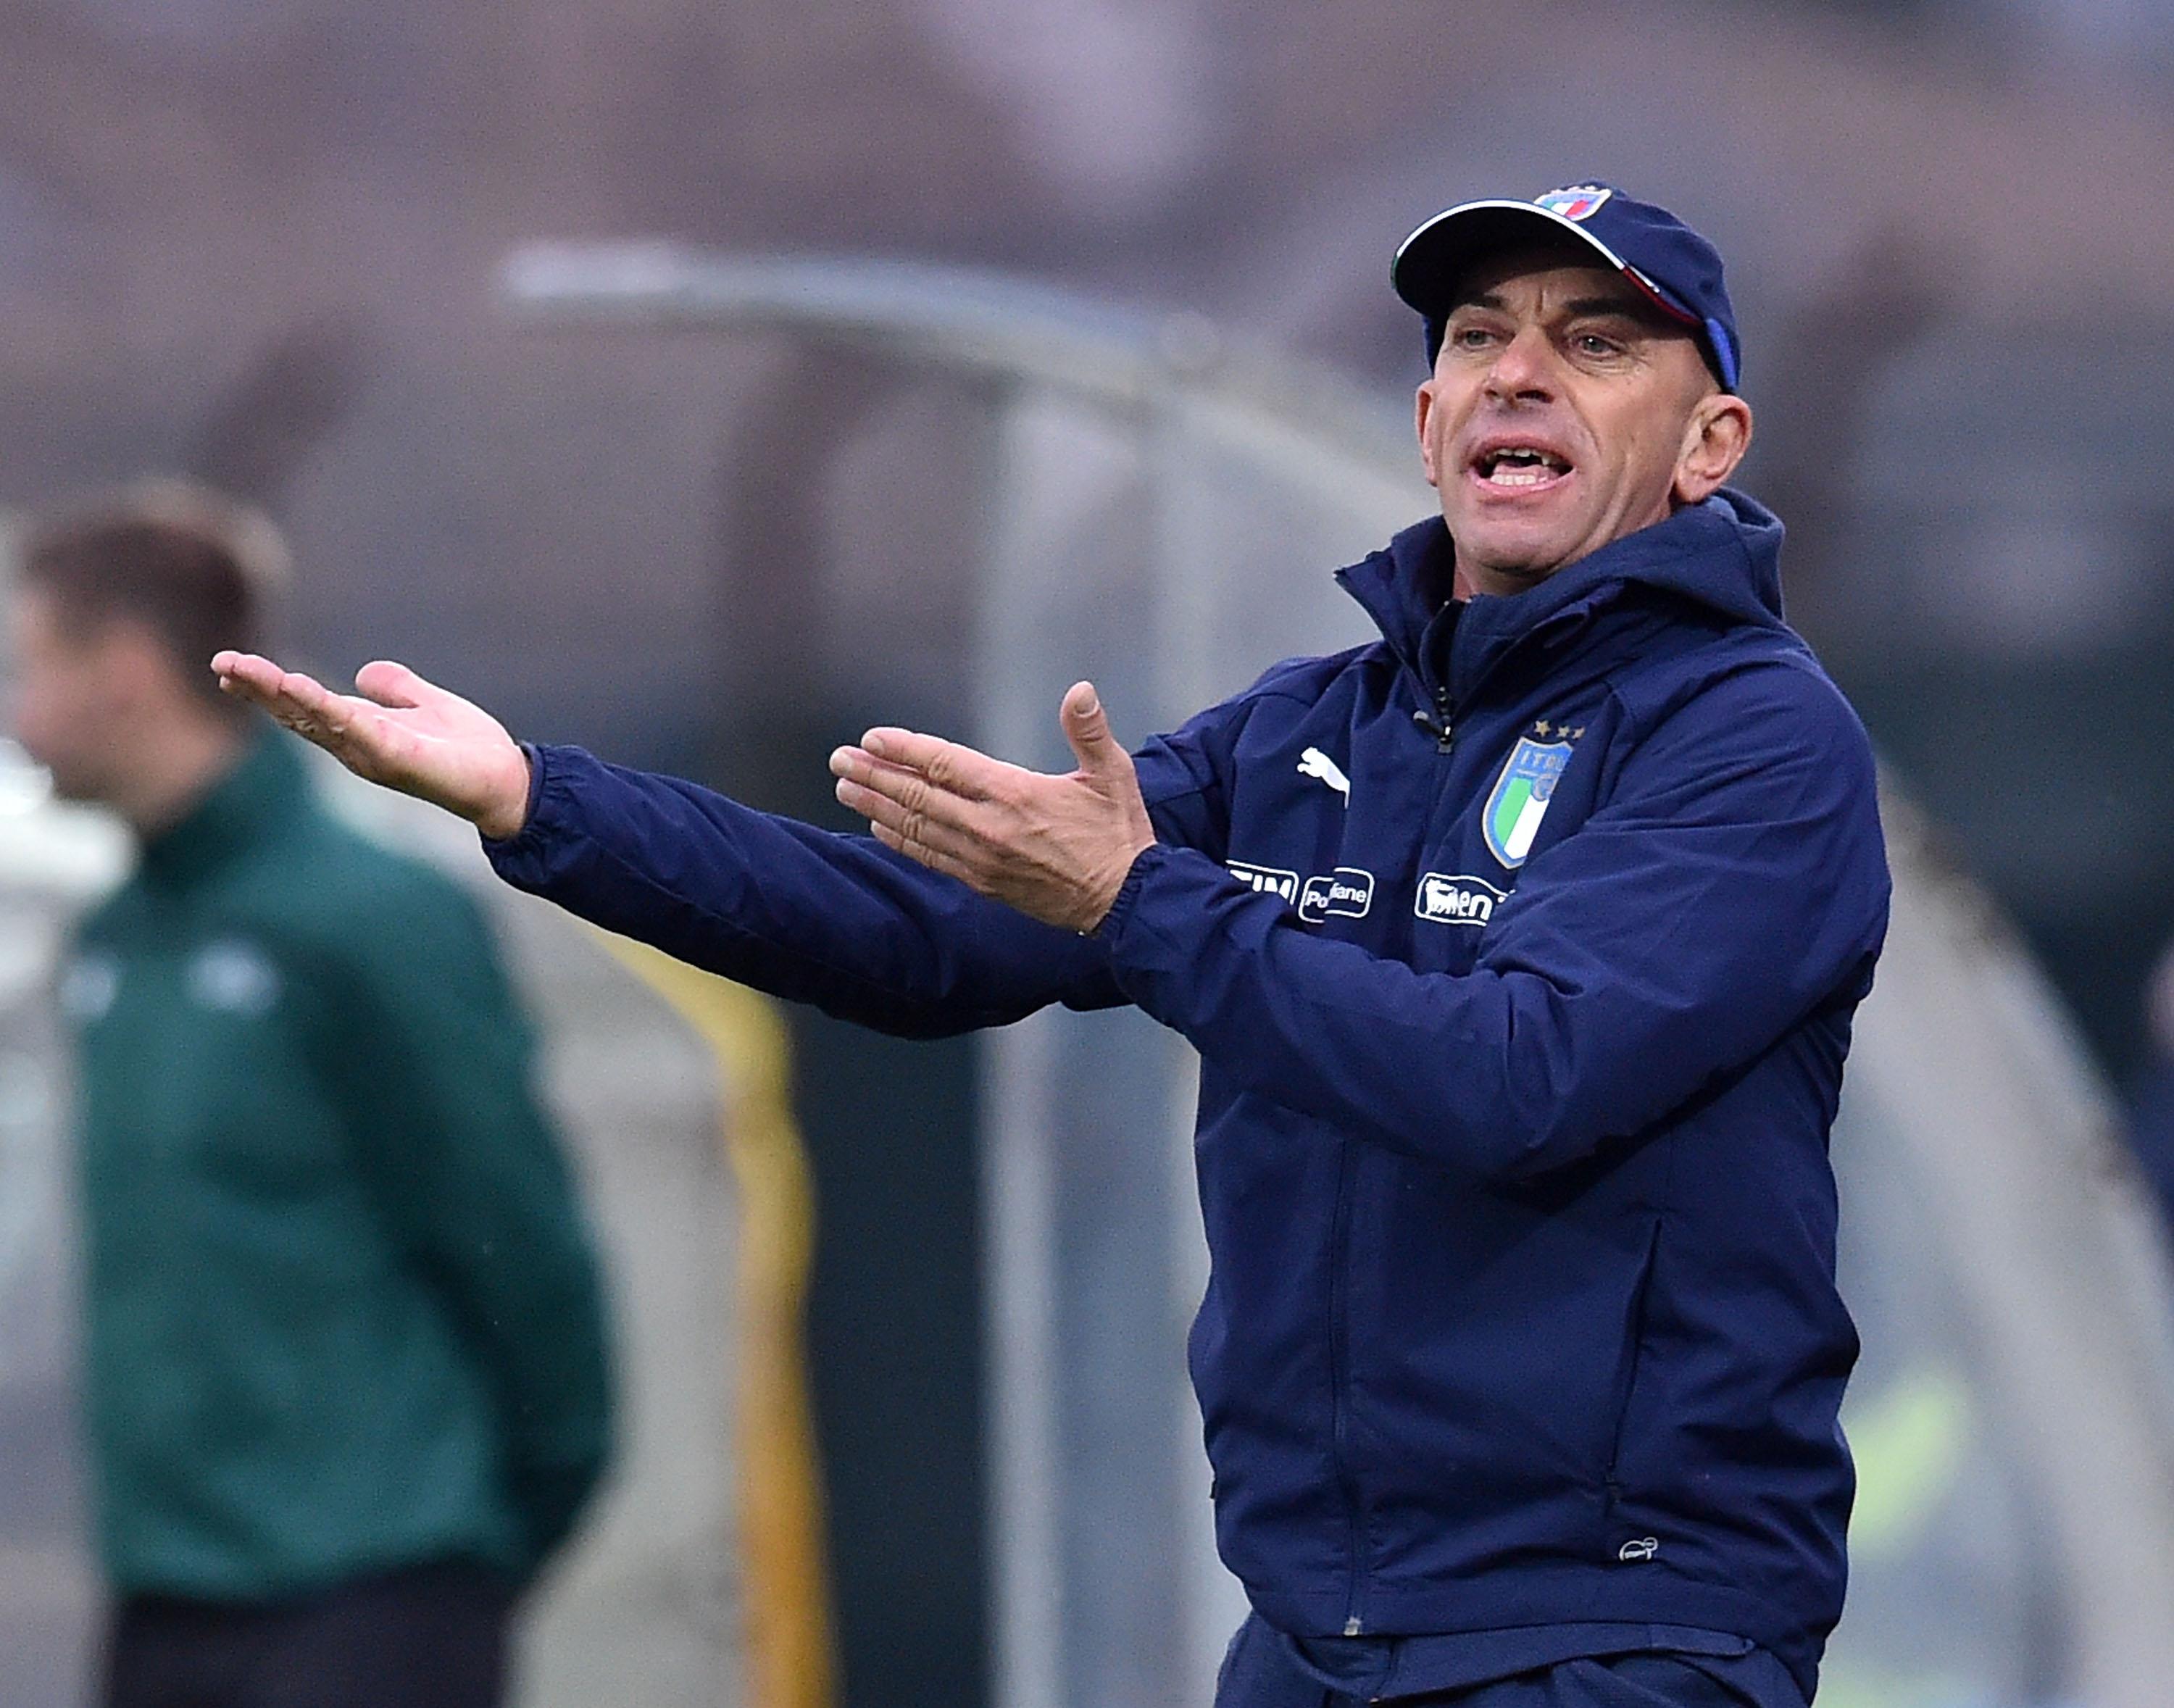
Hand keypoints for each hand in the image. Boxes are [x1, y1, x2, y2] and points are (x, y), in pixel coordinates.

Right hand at [211, 652, 532, 839]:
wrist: (505, 780)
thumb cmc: (467, 749)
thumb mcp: (426, 705)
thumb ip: (396, 689)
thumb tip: (365, 674)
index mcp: (359, 730)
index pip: (302, 705)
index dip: (266, 687)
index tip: (229, 666)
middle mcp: (356, 746)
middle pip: (296, 712)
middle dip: (258, 689)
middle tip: (220, 664)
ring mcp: (373, 753)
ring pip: (316, 718)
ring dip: (280, 695)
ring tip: (244, 671)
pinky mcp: (398, 756)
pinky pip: (356, 728)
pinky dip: (328, 709)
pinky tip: (301, 688)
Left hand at [829, 681, 1154, 933]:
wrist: (1126, 902)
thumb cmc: (1119, 834)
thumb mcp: (1113, 775)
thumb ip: (1090, 731)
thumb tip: (1080, 690)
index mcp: (1015, 794)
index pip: (945, 764)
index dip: (904, 749)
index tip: (871, 739)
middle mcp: (989, 828)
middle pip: (918, 796)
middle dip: (874, 776)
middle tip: (839, 760)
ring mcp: (981, 859)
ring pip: (916, 828)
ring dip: (876, 807)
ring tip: (844, 789)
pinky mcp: (983, 883)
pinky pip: (930, 858)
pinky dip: (900, 841)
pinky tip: (878, 828)